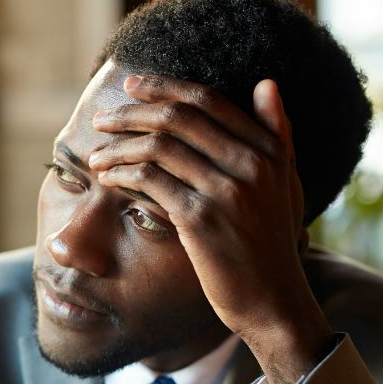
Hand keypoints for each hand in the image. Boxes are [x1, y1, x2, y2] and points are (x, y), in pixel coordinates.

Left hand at [88, 74, 331, 383]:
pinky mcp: (201, 219)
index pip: (208, 100)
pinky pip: (151, 181)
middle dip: (132, 113)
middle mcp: (251, 163)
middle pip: (178, 118)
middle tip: (102, 119)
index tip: (132, 86)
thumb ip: (277, 134)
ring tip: (97, 155)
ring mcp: (226, 190)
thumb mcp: (285, 184)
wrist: (273, 300)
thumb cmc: (271, 243)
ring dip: (119, 147)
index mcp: (268, 149)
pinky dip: (123, 175)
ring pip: (159, 147)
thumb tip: (267, 83)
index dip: (165, 88)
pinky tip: (107, 180)